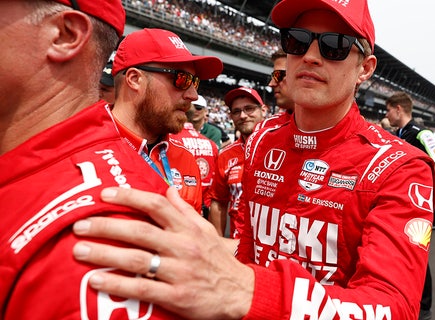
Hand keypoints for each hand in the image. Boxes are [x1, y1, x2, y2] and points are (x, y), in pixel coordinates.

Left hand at [72, 187, 253, 319]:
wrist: (241, 293)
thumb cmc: (220, 262)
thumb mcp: (208, 231)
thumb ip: (185, 211)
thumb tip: (168, 189)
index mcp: (189, 229)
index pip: (156, 206)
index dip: (129, 197)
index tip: (104, 195)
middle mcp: (183, 247)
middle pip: (139, 231)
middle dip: (106, 226)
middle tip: (80, 225)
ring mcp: (180, 272)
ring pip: (137, 260)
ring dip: (105, 254)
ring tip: (80, 250)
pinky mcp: (177, 296)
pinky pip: (142, 288)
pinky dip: (118, 284)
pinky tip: (97, 280)